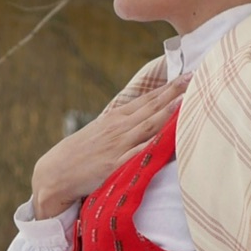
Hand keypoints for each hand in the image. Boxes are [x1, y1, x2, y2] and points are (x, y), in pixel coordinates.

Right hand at [30, 76, 188, 220]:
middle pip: (151, 107)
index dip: (168, 88)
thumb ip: (121, 127)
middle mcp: (119, 128)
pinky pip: (138, 153)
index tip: (187, 76)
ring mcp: (118, 146)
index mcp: (116, 119)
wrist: (55, 173)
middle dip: (174, 92)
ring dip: (167, 111)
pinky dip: (153, 143)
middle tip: (194, 78)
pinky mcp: (115, 165)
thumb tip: (141, 119)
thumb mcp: (100, 134)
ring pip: (148, 125)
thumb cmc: (79, 155)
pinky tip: (167, 137)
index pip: (147, 100)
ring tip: (186, 99)